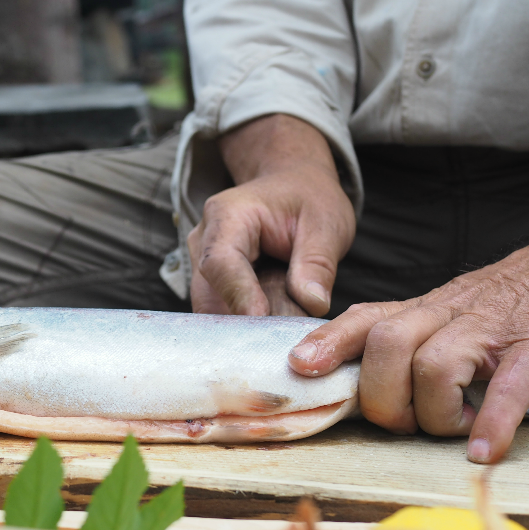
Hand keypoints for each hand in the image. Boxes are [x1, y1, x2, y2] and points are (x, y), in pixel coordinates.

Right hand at [189, 114, 354, 316]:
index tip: (260, 320)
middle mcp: (204, 239)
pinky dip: (246, 326)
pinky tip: (271, 333)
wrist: (291, 186)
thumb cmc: (307, 198)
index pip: (221, 262)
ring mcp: (202, 263)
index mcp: (228, 215)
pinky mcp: (211, 284)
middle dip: (241, 322)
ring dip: (245, 328)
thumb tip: (312, 302)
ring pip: (212, 309)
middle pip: (208, 293)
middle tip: (278, 343)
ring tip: (282, 336)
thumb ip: (317, 262)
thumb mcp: (326, 222)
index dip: (238, 294)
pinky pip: (222, 312)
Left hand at [288, 236, 528, 462]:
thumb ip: (391, 337)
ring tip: (452, 427)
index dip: (329, 342)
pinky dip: (491, 422)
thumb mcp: (435, 314)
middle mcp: (445, 315)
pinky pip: (507, 386)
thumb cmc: (492, 306)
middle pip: (386, 345)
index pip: (363, 319)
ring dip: (434, 411)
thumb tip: (328, 372)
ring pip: (433, 365)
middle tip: (404, 422)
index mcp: (418, 311)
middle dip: (383, 396)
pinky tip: (484, 450)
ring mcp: (488, 331)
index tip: (302, 365)